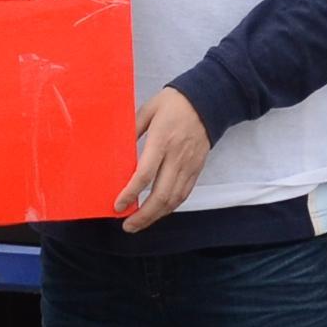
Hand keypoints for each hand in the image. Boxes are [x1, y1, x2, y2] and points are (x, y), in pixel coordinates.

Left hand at [116, 88, 213, 231]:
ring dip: (156, 215)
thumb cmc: (174, 103)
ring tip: (139, 223)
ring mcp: (189, 165)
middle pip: (161, 194)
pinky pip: (184, 194)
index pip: (145, 174)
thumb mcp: (148, 109)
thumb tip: (117, 149)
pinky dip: (170, 207)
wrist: (209, 100)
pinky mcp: (197, 169)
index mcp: (162, 140)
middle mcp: (177, 157)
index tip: (118, 205)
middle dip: (144, 215)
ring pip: (174, 199)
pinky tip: (158, 212)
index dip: (131, 193)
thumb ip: (132, 129)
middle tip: (127, 225)